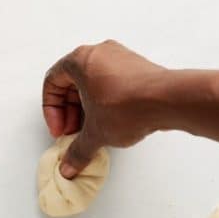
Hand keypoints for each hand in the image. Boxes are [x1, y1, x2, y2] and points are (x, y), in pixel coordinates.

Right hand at [42, 40, 169, 177]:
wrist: (167, 100)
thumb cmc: (128, 105)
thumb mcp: (96, 133)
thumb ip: (78, 150)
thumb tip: (70, 165)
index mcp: (81, 59)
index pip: (53, 81)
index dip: (52, 110)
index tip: (60, 129)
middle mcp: (100, 52)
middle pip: (72, 81)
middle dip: (70, 111)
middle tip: (74, 133)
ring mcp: (120, 57)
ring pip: (93, 82)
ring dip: (87, 107)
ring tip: (93, 131)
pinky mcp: (137, 67)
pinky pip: (112, 83)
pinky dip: (105, 101)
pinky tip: (112, 123)